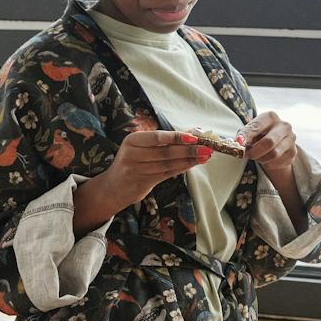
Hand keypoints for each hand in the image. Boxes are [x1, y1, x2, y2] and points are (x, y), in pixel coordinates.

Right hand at [74, 130, 213, 234]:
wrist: (112, 186)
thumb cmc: (131, 161)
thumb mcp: (139, 147)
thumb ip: (161, 141)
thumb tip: (191, 133)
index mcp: (131, 140)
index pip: (157, 138)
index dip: (177, 137)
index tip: (195, 137)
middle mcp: (132, 155)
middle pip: (165, 152)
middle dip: (189, 150)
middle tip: (207, 148)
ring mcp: (136, 170)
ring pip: (168, 164)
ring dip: (189, 160)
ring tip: (205, 156)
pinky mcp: (142, 183)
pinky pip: (166, 174)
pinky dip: (181, 169)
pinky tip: (193, 164)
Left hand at [239, 111, 297, 176]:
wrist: (275, 143)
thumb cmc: (260, 135)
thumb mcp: (251, 131)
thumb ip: (245, 135)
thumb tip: (239, 142)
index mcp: (271, 117)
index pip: (257, 126)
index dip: (246, 135)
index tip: (238, 142)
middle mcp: (284, 126)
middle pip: (269, 142)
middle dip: (255, 151)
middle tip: (248, 155)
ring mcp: (291, 139)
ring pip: (274, 154)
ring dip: (261, 159)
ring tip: (257, 156)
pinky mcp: (293, 152)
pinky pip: (278, 162)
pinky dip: (269, 164)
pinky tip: (267, 159)